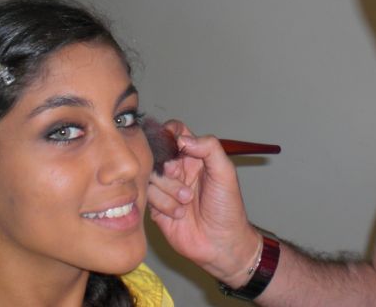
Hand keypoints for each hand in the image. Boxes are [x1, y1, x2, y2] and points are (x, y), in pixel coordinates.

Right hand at [147, 120, 260, 286]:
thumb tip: (182, 138)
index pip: (175, 132)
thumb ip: (209, 148)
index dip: (170, 134)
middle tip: (180, 177)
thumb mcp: (225, 172)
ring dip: (168, 189)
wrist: (221, 244)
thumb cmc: (227, 208)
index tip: (174, 145)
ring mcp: (165, 187)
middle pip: (158, 154)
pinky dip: (163, 204)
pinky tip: (178, 214)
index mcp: (195, 156)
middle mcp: (178, 169)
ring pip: (151, 176)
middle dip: (168, 168)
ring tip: (186, 202)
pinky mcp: (155, 206)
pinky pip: (148, 196)